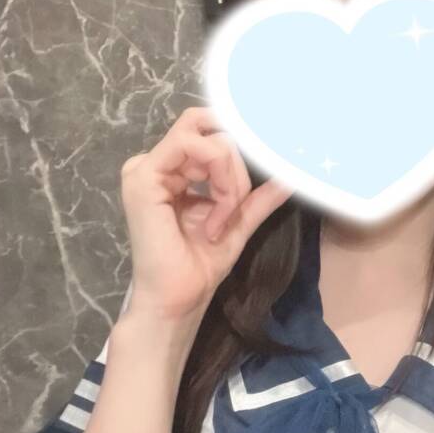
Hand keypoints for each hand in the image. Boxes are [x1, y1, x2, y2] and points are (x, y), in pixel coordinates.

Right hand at [119, 106, 291, 317]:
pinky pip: (195, 149)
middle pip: (213, 133)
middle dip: (238, 165)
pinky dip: (220, 183)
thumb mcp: (238, 220)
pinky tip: (215, 220)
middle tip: (237, 203)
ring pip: (209, 141)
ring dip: (231, 179)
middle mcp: (156, 163)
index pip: (210, 134)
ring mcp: (146, 168)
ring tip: (225, 217)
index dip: (241, 149)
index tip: (259, 175)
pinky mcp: (144, 177)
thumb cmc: (201, 265)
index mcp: (171, 170)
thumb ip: (259, 196)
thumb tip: (290, 175)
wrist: (180, 299)